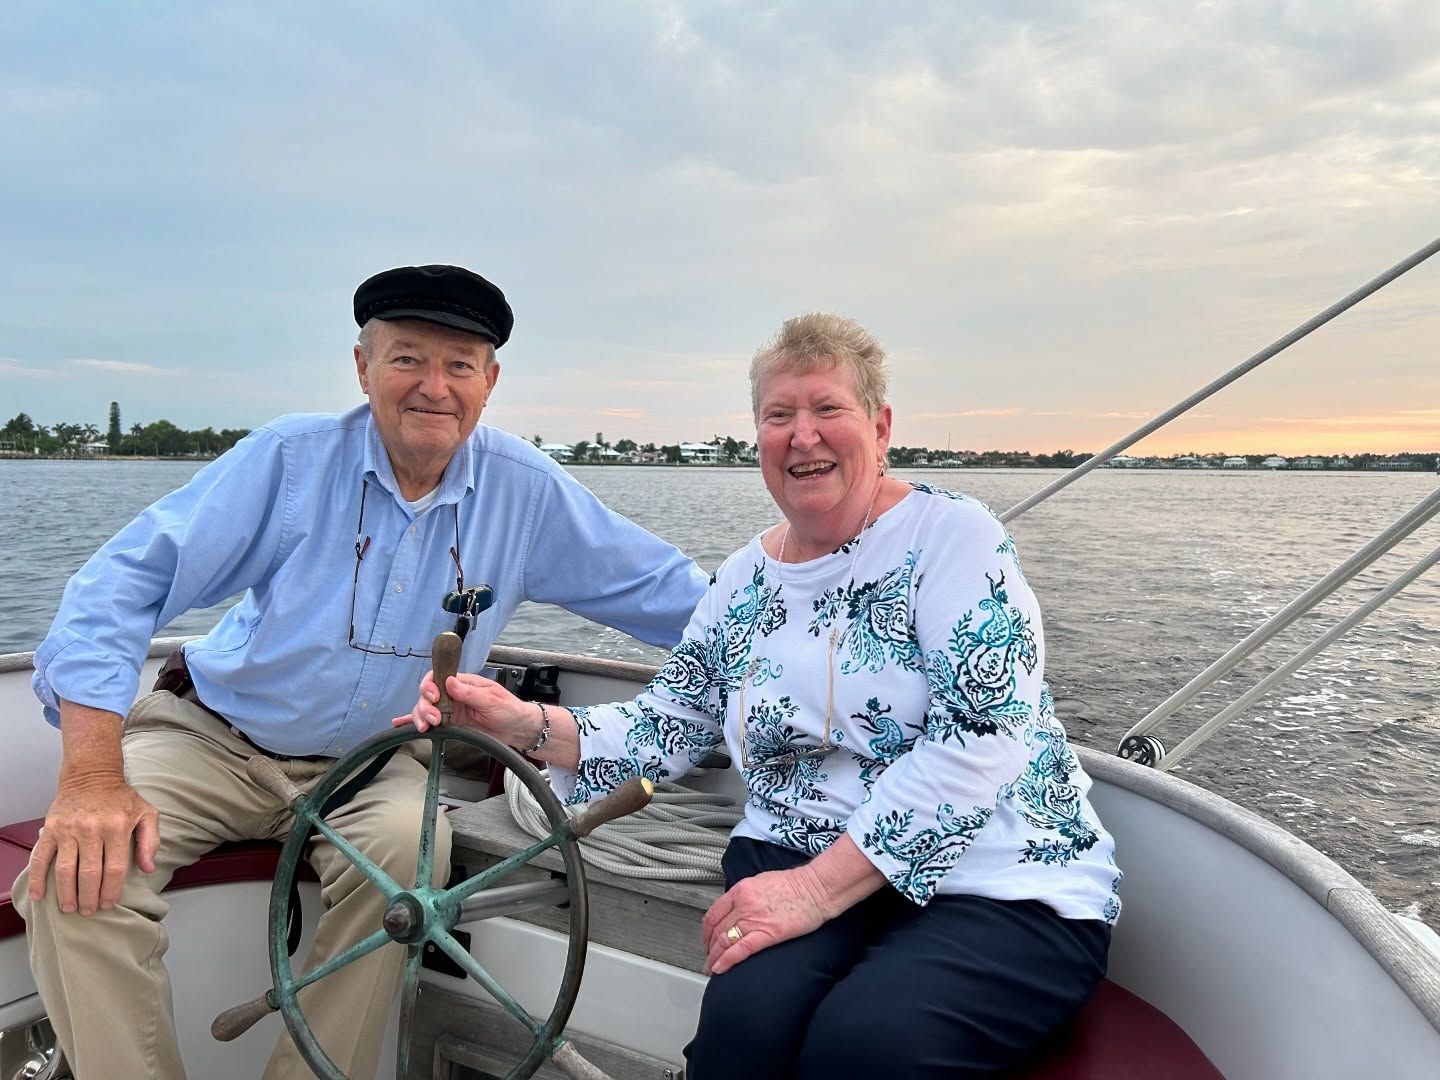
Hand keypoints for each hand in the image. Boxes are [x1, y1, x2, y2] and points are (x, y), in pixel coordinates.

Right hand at [28, 776, 159, 915]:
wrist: (92, 775)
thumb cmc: (121, 798)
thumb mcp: (146, 813)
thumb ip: (150, 841)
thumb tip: (149, 868)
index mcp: (117, 828)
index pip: (115, 868)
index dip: (111, 890)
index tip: (108, 904)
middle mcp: (92, 830)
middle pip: (90, 873)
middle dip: (89, 897)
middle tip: (88, 911)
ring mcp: (68, 830)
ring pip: (65, 870)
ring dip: (67, 893)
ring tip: (70, 908)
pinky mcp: (51, 829)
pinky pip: (41, 858)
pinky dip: (38, 878)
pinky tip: (39, 896)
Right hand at [393, 671, 539, 749]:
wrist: (517, 729)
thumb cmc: (509, 709)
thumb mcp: (491, 699)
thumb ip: (469, 692)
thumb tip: (450, 681)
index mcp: (463, 683)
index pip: (438, 677)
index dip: (430, 685)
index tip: (433, 696)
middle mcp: (453, 695)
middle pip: (427, 695)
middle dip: (425, 706)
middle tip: (434, 719)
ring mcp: (451, 710)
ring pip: (426, 709)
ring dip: (420, 716)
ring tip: (426, 727)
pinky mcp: (451, 724)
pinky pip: (430, 721)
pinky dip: (413, 721)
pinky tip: (401, 723)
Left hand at [700, 865, 829, 974]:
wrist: (817, 888)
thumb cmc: (795, 885)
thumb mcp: (761, 882)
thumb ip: (745, 896)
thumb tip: (735, 910)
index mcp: (741, 890)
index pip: (713, 914)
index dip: (706, 931)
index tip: (706, 940)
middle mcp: (743, 904)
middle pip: (716, 929)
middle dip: (709, 947)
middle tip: (708, 958)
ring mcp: (754, 919)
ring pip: (725, 941)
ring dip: (714, 957)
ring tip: (711, 968)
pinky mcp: (768, 933)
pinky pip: (741, 950)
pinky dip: (727, 961)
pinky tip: (720, 968)